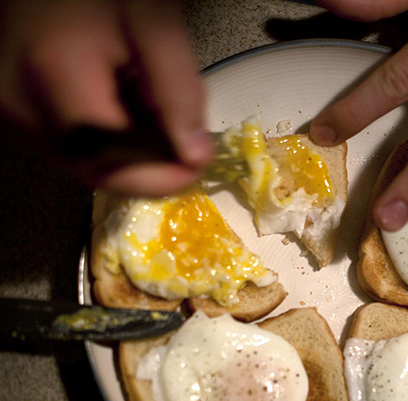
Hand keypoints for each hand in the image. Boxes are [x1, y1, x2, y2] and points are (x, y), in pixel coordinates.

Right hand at [0, 0, 209, 195]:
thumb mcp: (156, 24)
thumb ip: (179, 91)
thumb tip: (195, 157)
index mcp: (54, 70)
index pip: (110, 158)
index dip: (156, 175)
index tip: (195, 163)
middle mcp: (19, 99)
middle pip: (94, 168)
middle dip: (146, 165)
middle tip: (180, 138)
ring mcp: (9, 107)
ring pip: (79, 163)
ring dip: (125, 153)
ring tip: (145, 106)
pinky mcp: (10, 108)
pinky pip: (64, 146)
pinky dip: (103, 140)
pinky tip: (118, 103)